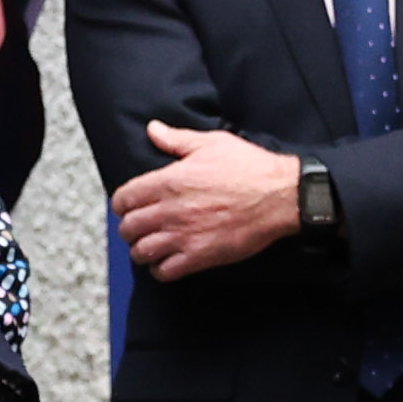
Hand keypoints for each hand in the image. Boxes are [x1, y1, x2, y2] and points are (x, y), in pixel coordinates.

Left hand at [115, 121, 307, 279]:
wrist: (280, 196)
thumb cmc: (250, 168)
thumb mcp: (212, 143)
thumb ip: (177, 139)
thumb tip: (153, 129)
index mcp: (169, 180)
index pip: (124, 198)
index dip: (122, 204)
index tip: (128, 206)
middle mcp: (171, 210)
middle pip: (128, 228)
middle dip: (130, 228)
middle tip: (140, 227)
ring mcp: (184, 236)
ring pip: (141, 252)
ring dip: (142, 250)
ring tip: (151, 246)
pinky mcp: (200, 257)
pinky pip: (164, 272)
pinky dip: (160, 270)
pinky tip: (167, 262)